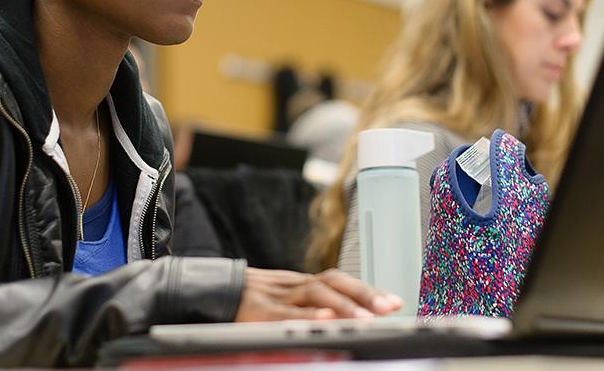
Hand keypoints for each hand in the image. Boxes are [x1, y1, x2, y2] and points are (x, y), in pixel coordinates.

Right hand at [234, 267, 402, 321]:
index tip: (396, 301)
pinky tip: (326, 322)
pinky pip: (287, 313)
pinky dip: (308, 316)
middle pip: (333, 282)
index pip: (339, 281)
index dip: (367, 290)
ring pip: (315, 294)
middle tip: (391, 307)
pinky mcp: (259, 312)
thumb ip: (309, 308)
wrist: (208, 293)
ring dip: (344, 307)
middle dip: (365, 294)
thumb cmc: (249, 302)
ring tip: (367, 321)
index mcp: (300, 284)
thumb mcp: (282, 301)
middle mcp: (293, 286)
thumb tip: (341, 321)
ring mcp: (277, 297)